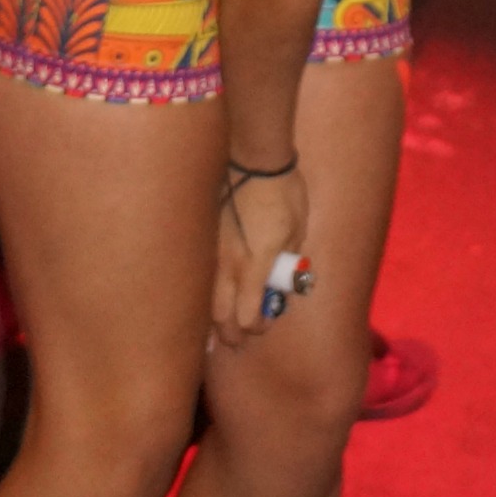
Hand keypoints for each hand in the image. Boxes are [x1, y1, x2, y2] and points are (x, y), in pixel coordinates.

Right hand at [210, 164, 309, 348]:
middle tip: (236, 340)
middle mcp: (229, 266)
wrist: (252, 156)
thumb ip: (288, 256)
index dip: (257, 327)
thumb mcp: (298, 226)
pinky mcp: (200, 239)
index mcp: (257, 266)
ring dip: (210, 320)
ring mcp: (210, 253)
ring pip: (203, 300)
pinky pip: (197, 277)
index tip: (264, 324)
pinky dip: (199, 295)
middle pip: (221, 316)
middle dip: (229, 334)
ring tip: (214, 333)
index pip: (250, 315)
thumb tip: (281, 276)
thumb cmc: (282, 190)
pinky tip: (199, 300)